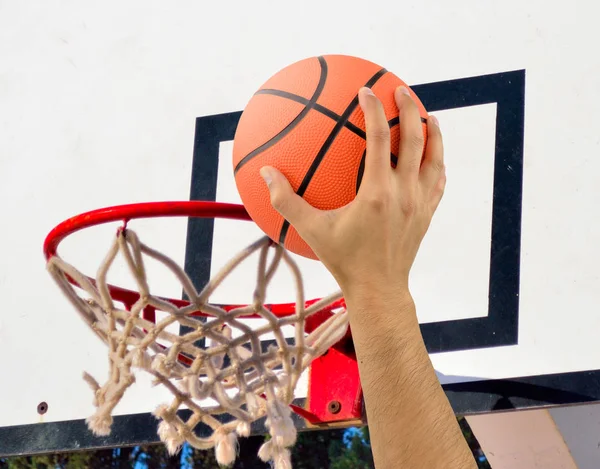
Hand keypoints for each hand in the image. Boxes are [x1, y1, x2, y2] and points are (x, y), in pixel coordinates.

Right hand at [260, 86, 444, 295]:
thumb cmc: (344, 260)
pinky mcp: (427, 215)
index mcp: (377, 192)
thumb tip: (264, 173)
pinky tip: (434, 156)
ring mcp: (420, 204)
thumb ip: (286, 201)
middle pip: (415, 140)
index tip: (365, 91)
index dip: (373, 110)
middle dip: (409, 109)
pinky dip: (437, 163)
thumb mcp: (312, 231)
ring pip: (434, 158)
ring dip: (433, 133)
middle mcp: (404, 193)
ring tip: (428, 116)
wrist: (379, 290)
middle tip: (401, 89)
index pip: (379, 139)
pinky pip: (438, 182)